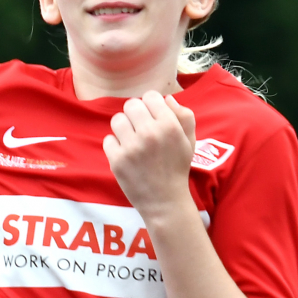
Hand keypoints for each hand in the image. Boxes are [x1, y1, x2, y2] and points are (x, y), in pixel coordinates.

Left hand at [102, 91, 196, 220]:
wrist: (165, 202)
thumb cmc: (177, 169)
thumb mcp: (189, 141)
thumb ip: (184, 116)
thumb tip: (166, 98)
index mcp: (169, 125)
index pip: (150, 96)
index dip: (150, 105)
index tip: (152, 117)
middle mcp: (150, 133)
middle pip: (131, 105)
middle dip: (135, 115)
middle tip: (140, 129)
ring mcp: (131, 147)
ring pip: (117, 120)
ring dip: (123, 128)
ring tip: (131, 141)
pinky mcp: (117, 160)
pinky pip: (108, 140)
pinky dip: (114, 146)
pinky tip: (125, 155)